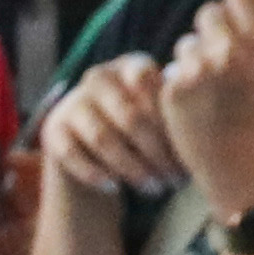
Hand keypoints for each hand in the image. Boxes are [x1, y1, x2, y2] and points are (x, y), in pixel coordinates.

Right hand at [38, 56, 183, 205]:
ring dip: (132, 169)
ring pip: (104, 139)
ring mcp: (72, 102)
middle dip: (157, 154)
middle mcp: (99, 76)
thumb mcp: (161, 120)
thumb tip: (200, 127)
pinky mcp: (52, 130)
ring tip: (154, 189)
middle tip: (175, 181)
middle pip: (130, 117)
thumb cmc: (141, 138)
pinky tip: (115, 189)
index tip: (187, 156)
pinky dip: (97, 175)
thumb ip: (177, 113)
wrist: (94, 160)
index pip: (151, 88)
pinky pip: (74, 155)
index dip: (170, 125)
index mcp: (132, 65)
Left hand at [161, 0, 253, 218]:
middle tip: (220, 53)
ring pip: (187, 43)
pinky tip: (196, 104)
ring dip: (196, 59)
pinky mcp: (173, 90)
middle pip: (208, 12)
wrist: (240, 164)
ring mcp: (199, 71)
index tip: (236, 6)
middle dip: (212, 30)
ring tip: (210, 89)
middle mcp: (231, 52)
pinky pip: (173, 70)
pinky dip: (182, 84)